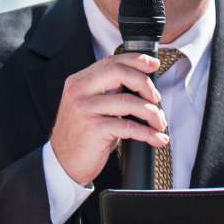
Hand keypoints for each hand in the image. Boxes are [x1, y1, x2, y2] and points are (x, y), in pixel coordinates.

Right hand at [50, 55, 167, 187]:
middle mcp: (79, 91)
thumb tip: (143, 84)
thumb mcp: (90, 106)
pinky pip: (128, 126)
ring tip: (159, 123)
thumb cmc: (82, 136)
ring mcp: (85, 109)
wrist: (63, 163)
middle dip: (145, 83)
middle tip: (157, 98)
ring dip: (151, 112)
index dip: (136, 60)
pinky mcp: (94, 129)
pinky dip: (147, 133)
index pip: (111, 61)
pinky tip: (156, 138)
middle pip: (119, 72)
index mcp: (79, 81)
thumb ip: (108, 91)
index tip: (153, 64)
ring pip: (128, 101)